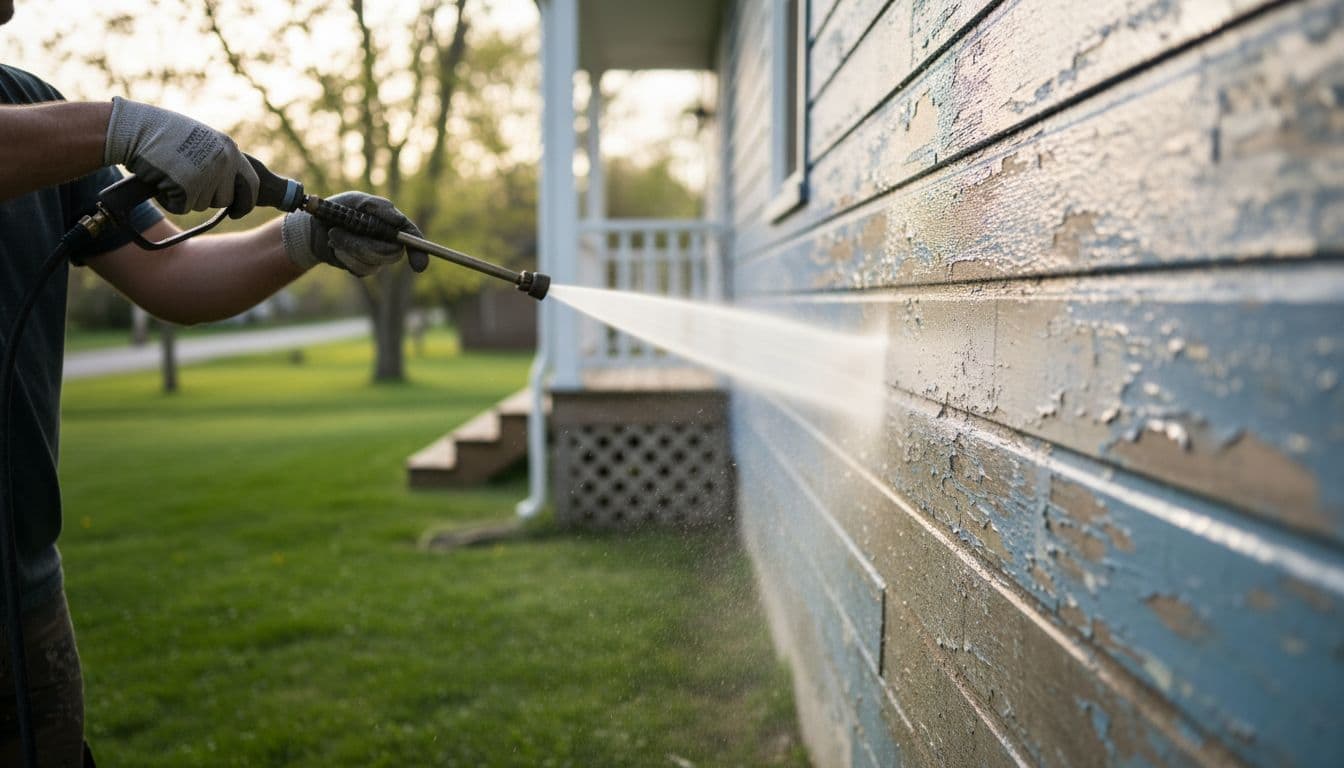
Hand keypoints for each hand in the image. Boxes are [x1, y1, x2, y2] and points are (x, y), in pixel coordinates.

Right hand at [104, 97, 258, 217]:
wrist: (135, 129)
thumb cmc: (163, 134)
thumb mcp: (202, 140)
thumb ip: (220, 159)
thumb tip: (230, 188)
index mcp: (229, 149)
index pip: (251, 184)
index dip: (245, 202)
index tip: (236, 212)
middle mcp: (224, 161)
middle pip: (224, 199)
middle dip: (206, 198)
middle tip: (185, 180)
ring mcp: (207, 174)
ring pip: (202, 205)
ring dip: (185, 196)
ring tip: (170, 173)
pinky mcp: (187, 187)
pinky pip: (182, 207)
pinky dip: (169, 200)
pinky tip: (160, 180)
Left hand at [280, 191, 428, 276]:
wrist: (314, 227)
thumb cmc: (338, 209)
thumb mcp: (355, 200)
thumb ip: (377, 207)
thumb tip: (397, 220)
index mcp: (391, 224)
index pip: (412, 238)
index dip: (419, 252)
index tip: (418, 266)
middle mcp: (387, 242)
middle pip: (391, 254)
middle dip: (364, 244)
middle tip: (338, 231)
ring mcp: (376, 257)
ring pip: (372, 262)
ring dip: (348, 247)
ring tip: (334, 235)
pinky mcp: (362, 269)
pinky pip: (360, 269)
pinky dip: (344, 257)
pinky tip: (335, 247)